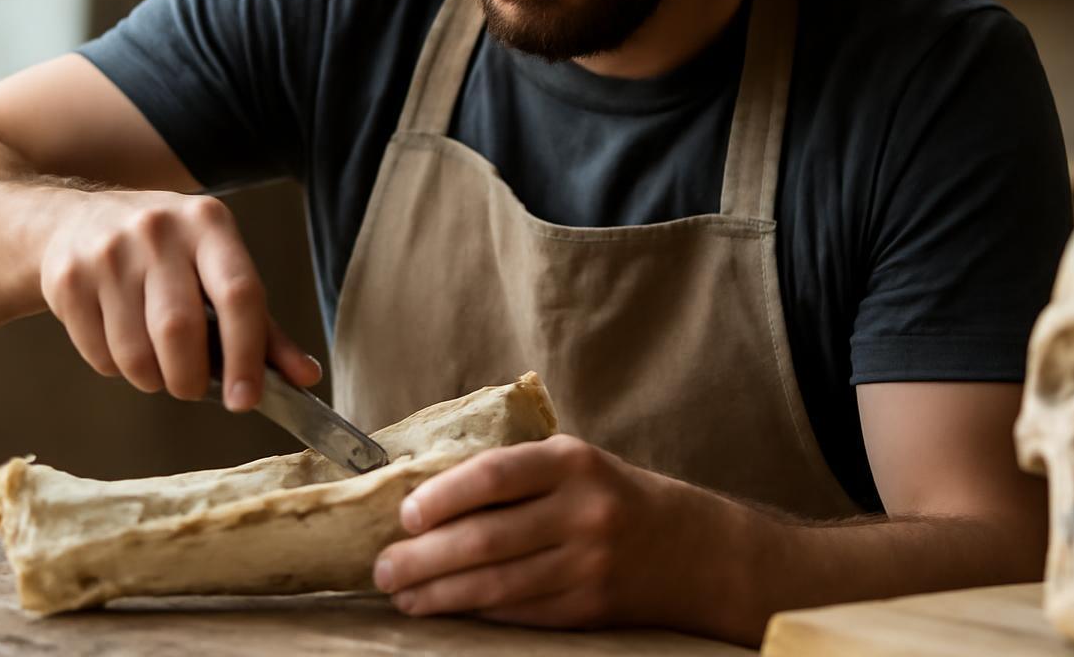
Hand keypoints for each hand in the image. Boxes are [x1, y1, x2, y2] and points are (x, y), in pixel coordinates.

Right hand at [37, 189, 320, 408]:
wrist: (72, 222)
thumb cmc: (166, 255)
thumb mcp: (218, 269)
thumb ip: (263, 327)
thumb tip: (305, 377)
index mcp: (209, 223)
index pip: (239, 295)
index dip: (246, 356)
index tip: (245, 400)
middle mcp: (158, 229)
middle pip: (180, 330)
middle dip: (190, 379)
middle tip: (192, 388)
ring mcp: (107, 251)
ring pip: (135, 352)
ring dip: (152, 378)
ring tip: (157, 365)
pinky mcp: (67, 278)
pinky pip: (99, 354)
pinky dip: (116, 368)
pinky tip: (120, 342)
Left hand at [372, 434, 741, 635]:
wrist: (690, 547)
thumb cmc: (612, 494)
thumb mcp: (573, 462)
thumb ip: (515, 471)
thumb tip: (426, 489)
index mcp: (573, 462)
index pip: (495, 475)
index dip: (442, 497)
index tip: (404, 515)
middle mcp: (582, 512)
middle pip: (486, 540)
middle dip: (424, 558)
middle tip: (383, 568)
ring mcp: (586, 565)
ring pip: (496, 585)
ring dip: (438, 594)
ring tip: (402, 596)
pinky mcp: (587, 608)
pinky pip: (517, 612)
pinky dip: (475, 612)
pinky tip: (445, 609)